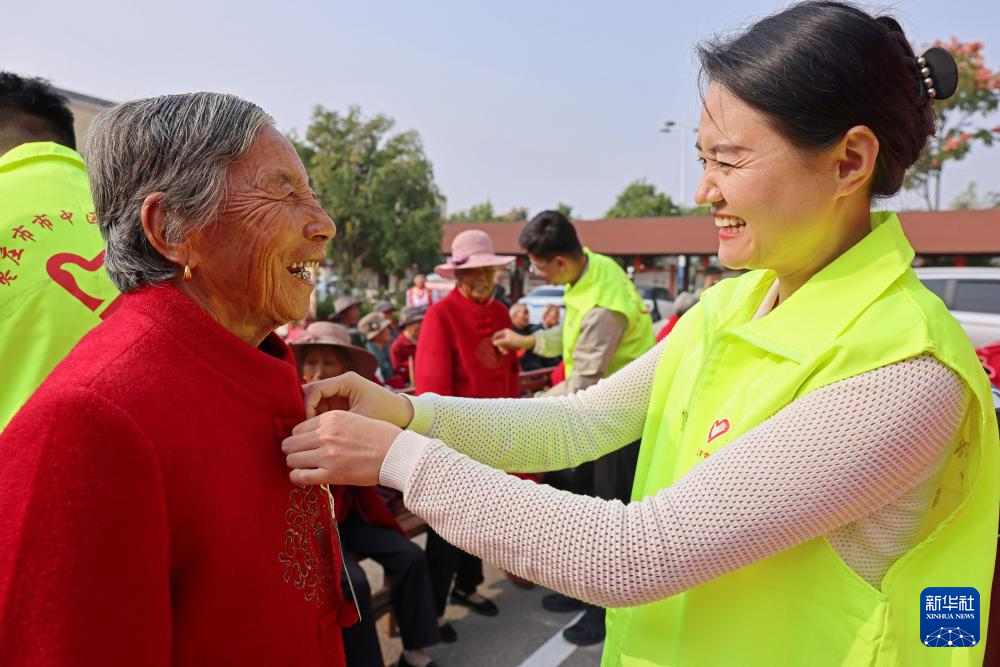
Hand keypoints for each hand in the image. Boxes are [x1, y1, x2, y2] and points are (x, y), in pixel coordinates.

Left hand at [282, 410, 401, 485]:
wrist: (396, 452)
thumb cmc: (379, 436)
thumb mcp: (353, 418)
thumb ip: (331, 424)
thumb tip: (313, 434)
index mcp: (331, 418)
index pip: (298, 428)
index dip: (299, 439)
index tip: (304, 446)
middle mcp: (326, 434)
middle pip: (290, 444)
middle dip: (293, 451)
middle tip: (300, 457)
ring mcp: (327, 454)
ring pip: (291, 459)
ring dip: (295, 464)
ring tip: (303, 467)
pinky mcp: (332, 474)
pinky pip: (300, 476)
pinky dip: (297, 478)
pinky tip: (302, 478)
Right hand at [302, 371, 413, 425]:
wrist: (405, 415)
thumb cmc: (386, 415)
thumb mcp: (360, 420)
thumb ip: (336, 424)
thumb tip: (309, 434)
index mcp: (346, 381)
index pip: (315, 389)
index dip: (307, 407)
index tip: (307, 426)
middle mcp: (341, 383)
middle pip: (312, 394)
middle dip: (305, 413)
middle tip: (301, 433)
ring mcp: (341, 393)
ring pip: (316, 403)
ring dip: (311, 418)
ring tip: (309, 436)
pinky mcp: (342, 403)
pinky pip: (324, 410)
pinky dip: (319, 422)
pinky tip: (318, 436)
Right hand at [492, 328, 533, 352]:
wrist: (525, 344)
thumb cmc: (516, 340)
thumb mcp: (507, 341)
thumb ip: (500, 342)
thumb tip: (493, 343)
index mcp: (504, 331)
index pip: (496, 334)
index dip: (493, 339)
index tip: (492, 344)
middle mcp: (505, 335)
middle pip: (498, 340)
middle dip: (499, 346)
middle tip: (501, 350)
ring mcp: (507, 339)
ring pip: (501, 344)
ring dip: (502, 349)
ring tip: (505, 352)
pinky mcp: (509, 344)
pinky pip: (504, 347)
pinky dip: (505, 349)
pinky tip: (506, 352)